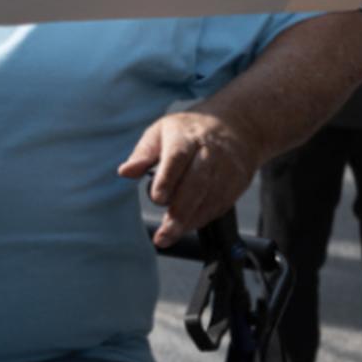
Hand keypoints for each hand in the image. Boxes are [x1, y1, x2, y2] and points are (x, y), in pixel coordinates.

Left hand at [118, 110, 259, 247]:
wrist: (236, 126)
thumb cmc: (189, 132)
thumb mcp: (161, 131)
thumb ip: (142, 154)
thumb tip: (125, 172)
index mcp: (187, 137)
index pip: (178, 157)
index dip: (168, 178)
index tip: (157, 198)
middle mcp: (209, 153)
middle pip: (196, 183)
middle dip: (179, 211)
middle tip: (163, 234)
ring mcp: (226, 169)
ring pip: (210, 199)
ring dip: (189, 221)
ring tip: (169, 236)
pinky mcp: (237, 183)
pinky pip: (219, 205)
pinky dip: (201, 219)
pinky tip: (186, 227)